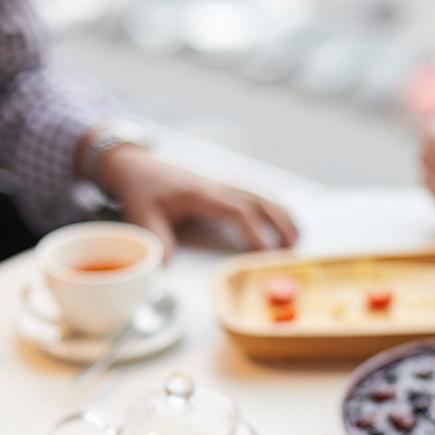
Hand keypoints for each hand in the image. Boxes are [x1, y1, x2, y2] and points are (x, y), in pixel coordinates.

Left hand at [100, 146, 297, 255]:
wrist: (136, 165)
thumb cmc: (141, 191)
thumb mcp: (143, 216)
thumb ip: (157, 241)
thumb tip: (166, 268)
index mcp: (202, 194)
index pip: (238, 212)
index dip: (256, 232)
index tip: (267, 253)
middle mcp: (218, 186)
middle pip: (259, 202)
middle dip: (279, 224)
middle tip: (294, 248)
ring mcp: (223, 183)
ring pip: (261, 196)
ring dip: (282, 214)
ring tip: (298, 235)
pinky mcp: (223, 185)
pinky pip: (255, 193)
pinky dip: (274, 205)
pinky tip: (284, 218)